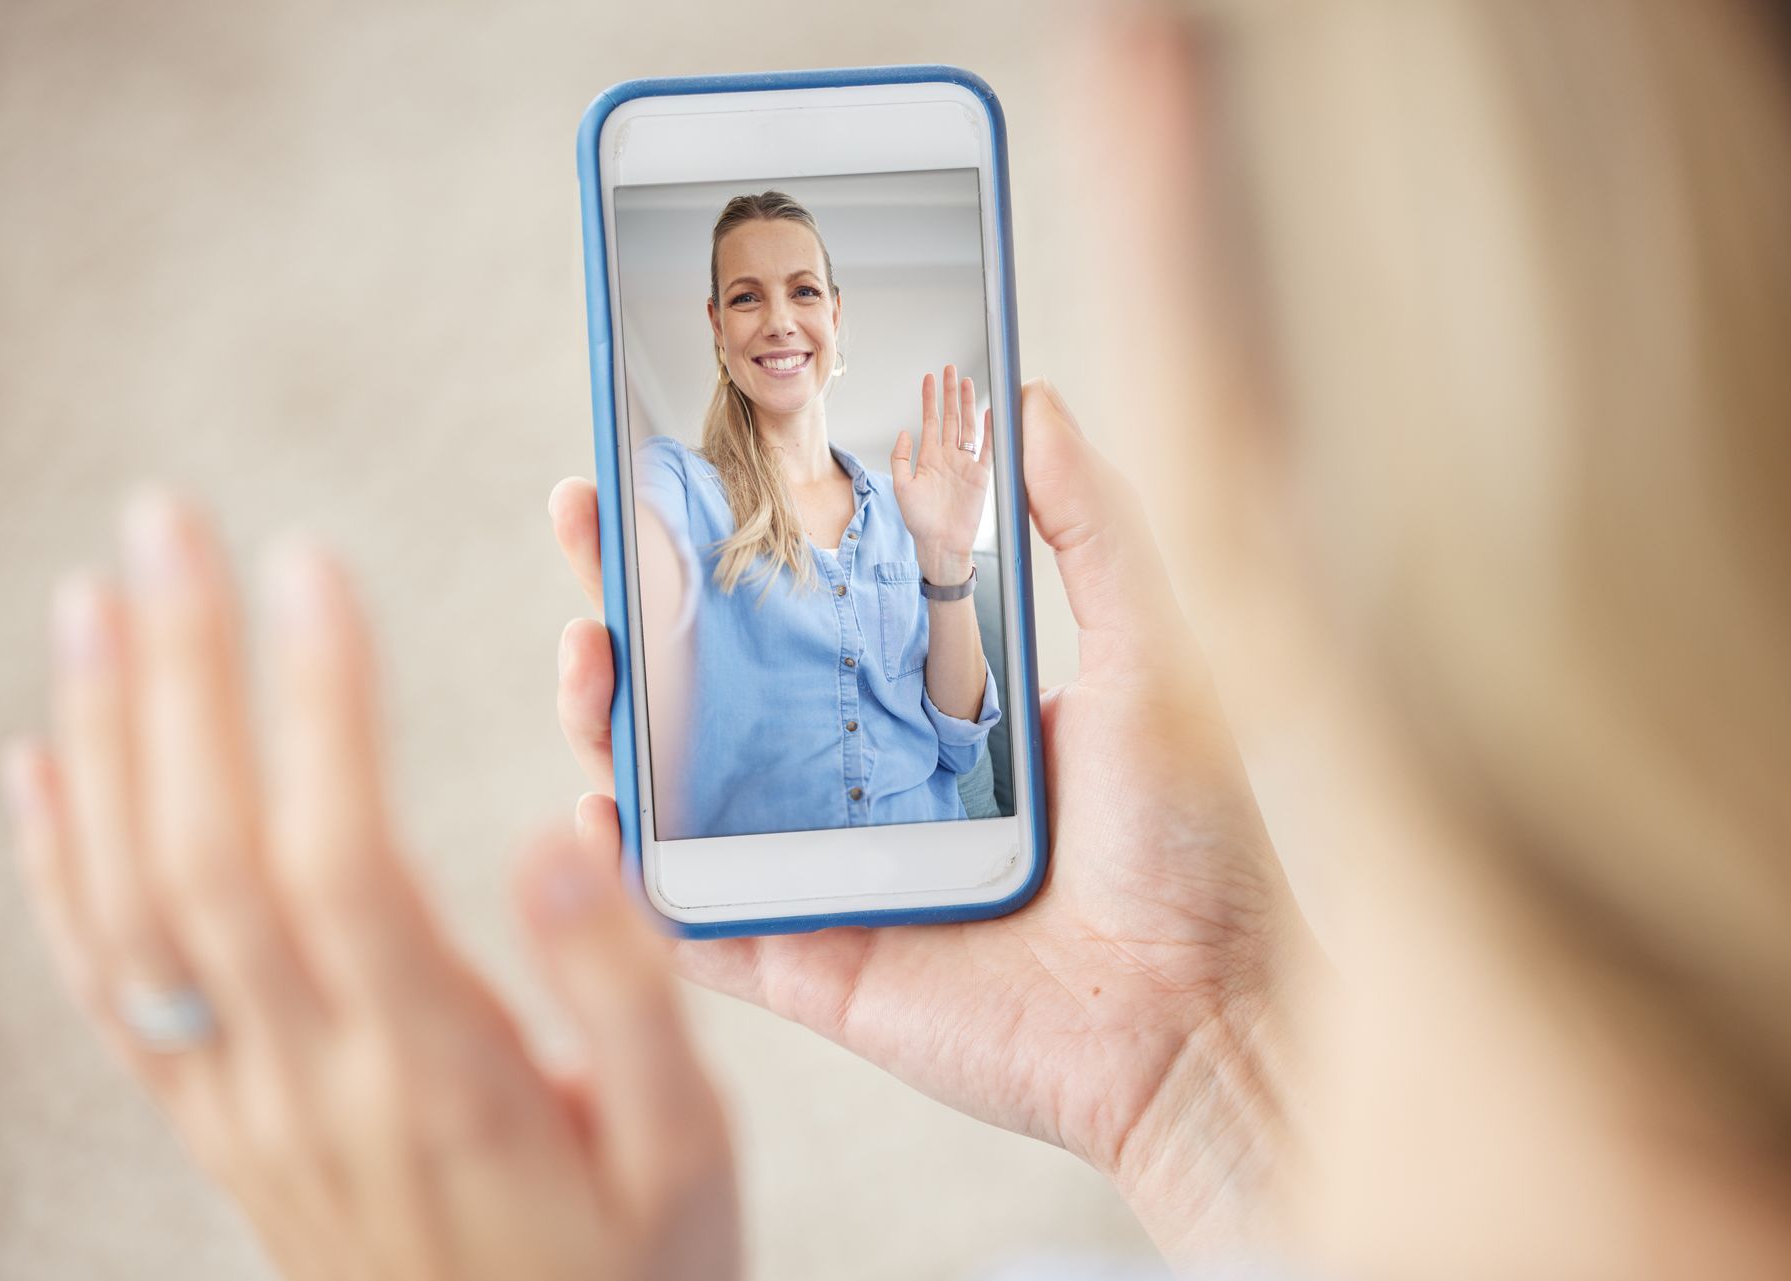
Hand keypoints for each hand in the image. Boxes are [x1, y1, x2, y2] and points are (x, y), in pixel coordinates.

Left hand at [0, 496, 736, 1280]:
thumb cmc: (622, 1273)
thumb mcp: (681, 1150)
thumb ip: (624, 1001)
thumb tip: (563, 841)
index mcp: (435, 1076)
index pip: (338, 865)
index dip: (313, 708)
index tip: (308, 564)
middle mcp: (309, 1083)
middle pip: (204, 860)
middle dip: (181, 678)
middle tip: (169, 526)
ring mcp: (243, 1105)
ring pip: (133, 909)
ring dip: (106, 744)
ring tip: (97, 601)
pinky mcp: (218, 1120)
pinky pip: (105, 987)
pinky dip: (59, 867)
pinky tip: (45, 766)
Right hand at [551, 380, 1321, 1263]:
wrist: (1205, 1016)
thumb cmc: (1192, 839)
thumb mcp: (1149, 654)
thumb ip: (1091, 527)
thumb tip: (1029, 399)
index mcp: (932, 706)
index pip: (803, 605)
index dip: (733, 538)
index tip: (672, 462)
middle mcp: (865, 781)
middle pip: (718, 682)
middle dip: (639, 599)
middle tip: (588, 515)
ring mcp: (827, 871)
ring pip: (681, 790)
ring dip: (614, 717)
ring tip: (585, 643)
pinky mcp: (811, 963)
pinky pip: (693, 921)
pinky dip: (631, 875)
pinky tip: (598, 804)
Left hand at [890, 363, 992, 584]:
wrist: (942, 544)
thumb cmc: (920, 522)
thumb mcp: (902, 487)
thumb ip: (901, 458)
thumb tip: (904, 431)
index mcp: (928, 458)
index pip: (930, 420)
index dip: (929, 398)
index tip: (928, 377)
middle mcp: (948, 457)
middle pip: (951, 416)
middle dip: (949, 393)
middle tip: (950, 369)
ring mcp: (965, 464)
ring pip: (968, 426)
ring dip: (967, 404)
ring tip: (966, 382)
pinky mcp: (981, 475)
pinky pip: (987, 447)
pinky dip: (989, 430)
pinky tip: (989, 412)